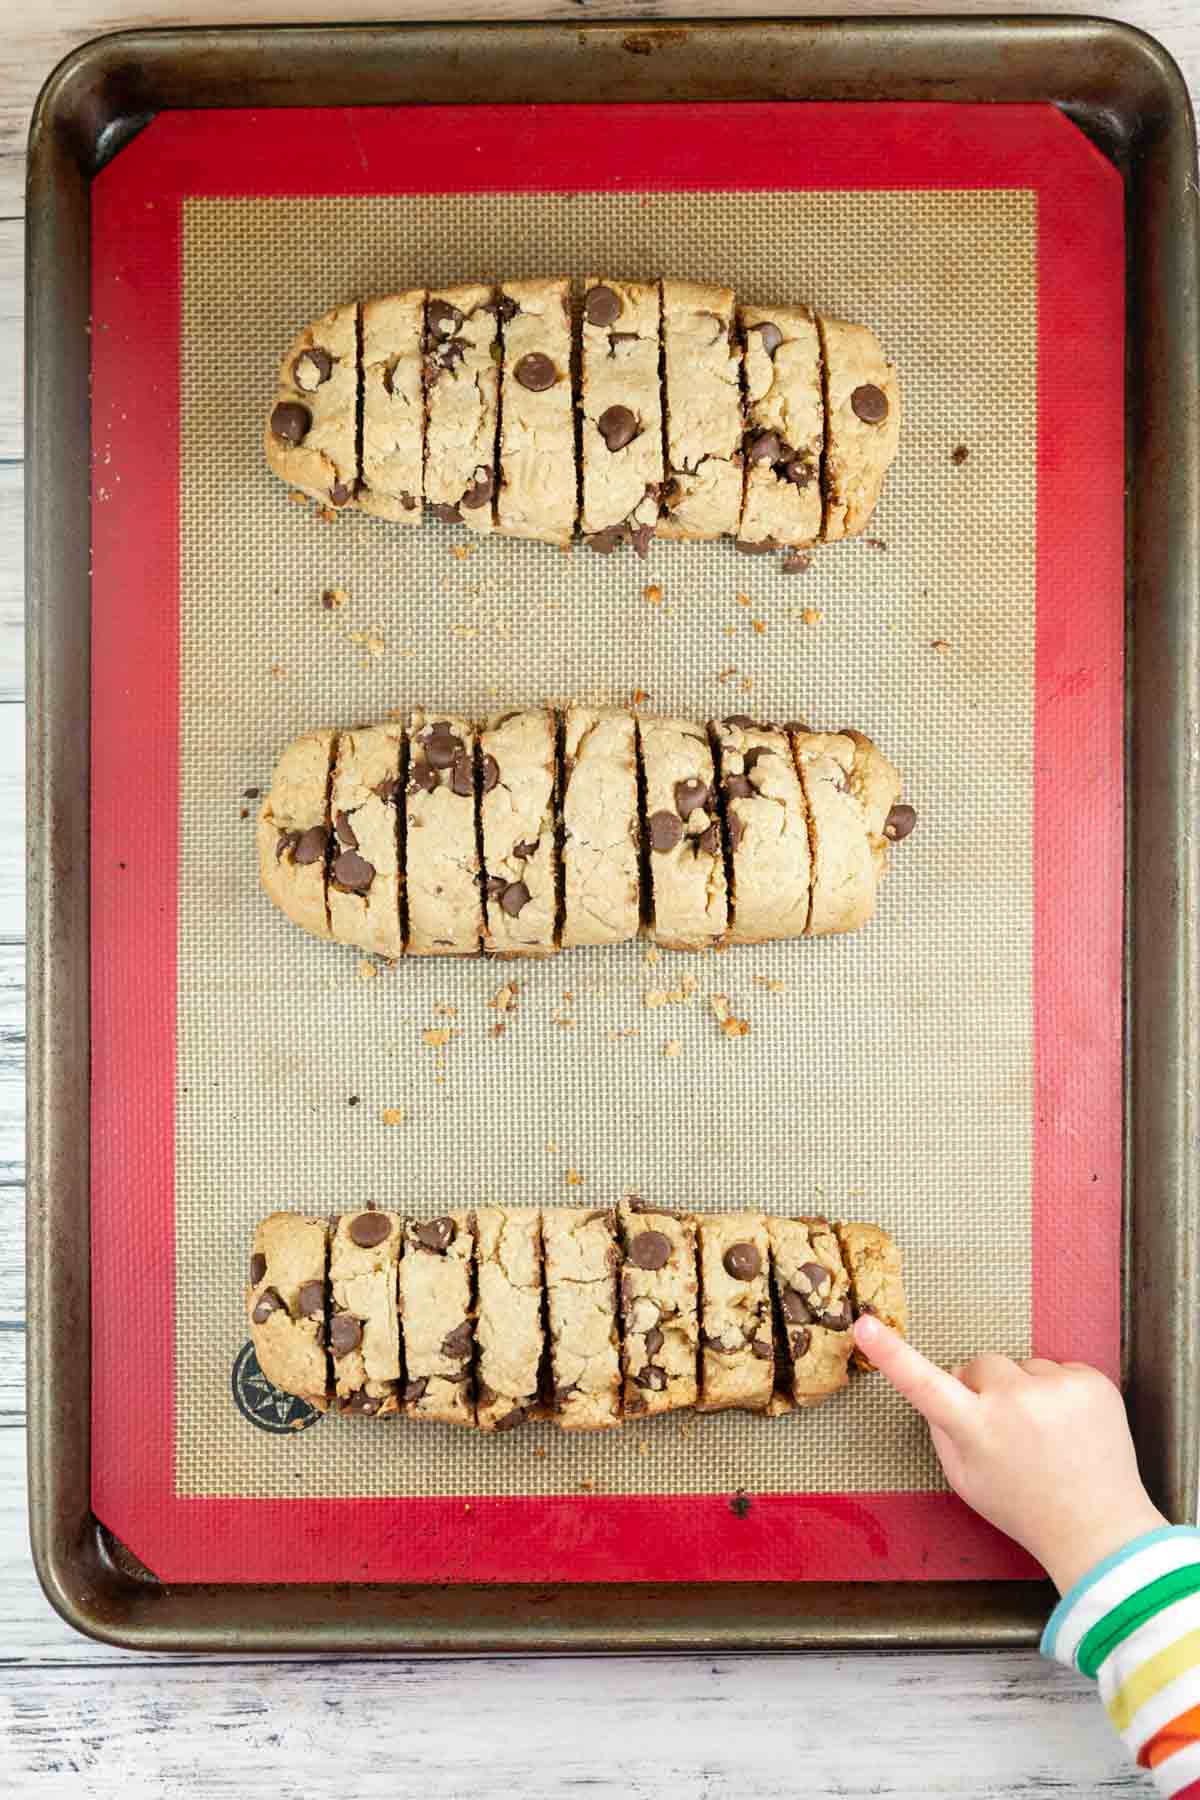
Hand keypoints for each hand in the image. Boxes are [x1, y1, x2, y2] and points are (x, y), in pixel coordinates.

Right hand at [855, 1314, 1167, 1593]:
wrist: (1099, 1528)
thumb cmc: (1024, 1508)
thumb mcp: (965, 1480)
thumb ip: (944, 1429)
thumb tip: (943, 1383)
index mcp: (976, 1430)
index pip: (923, 1383)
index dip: (890, 1353)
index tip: (865, 1324)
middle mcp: (1014, 1403)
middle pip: (981, 1363)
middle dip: (985, 1386)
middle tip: (1005, 1429)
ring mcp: (1057, 1389)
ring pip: (1024, 1367)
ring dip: (1027, 1391)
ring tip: (1046, 1436)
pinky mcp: (1093, 1383)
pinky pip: (1061, 1370)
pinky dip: (1062, 1393)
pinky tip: (1071, 1429)